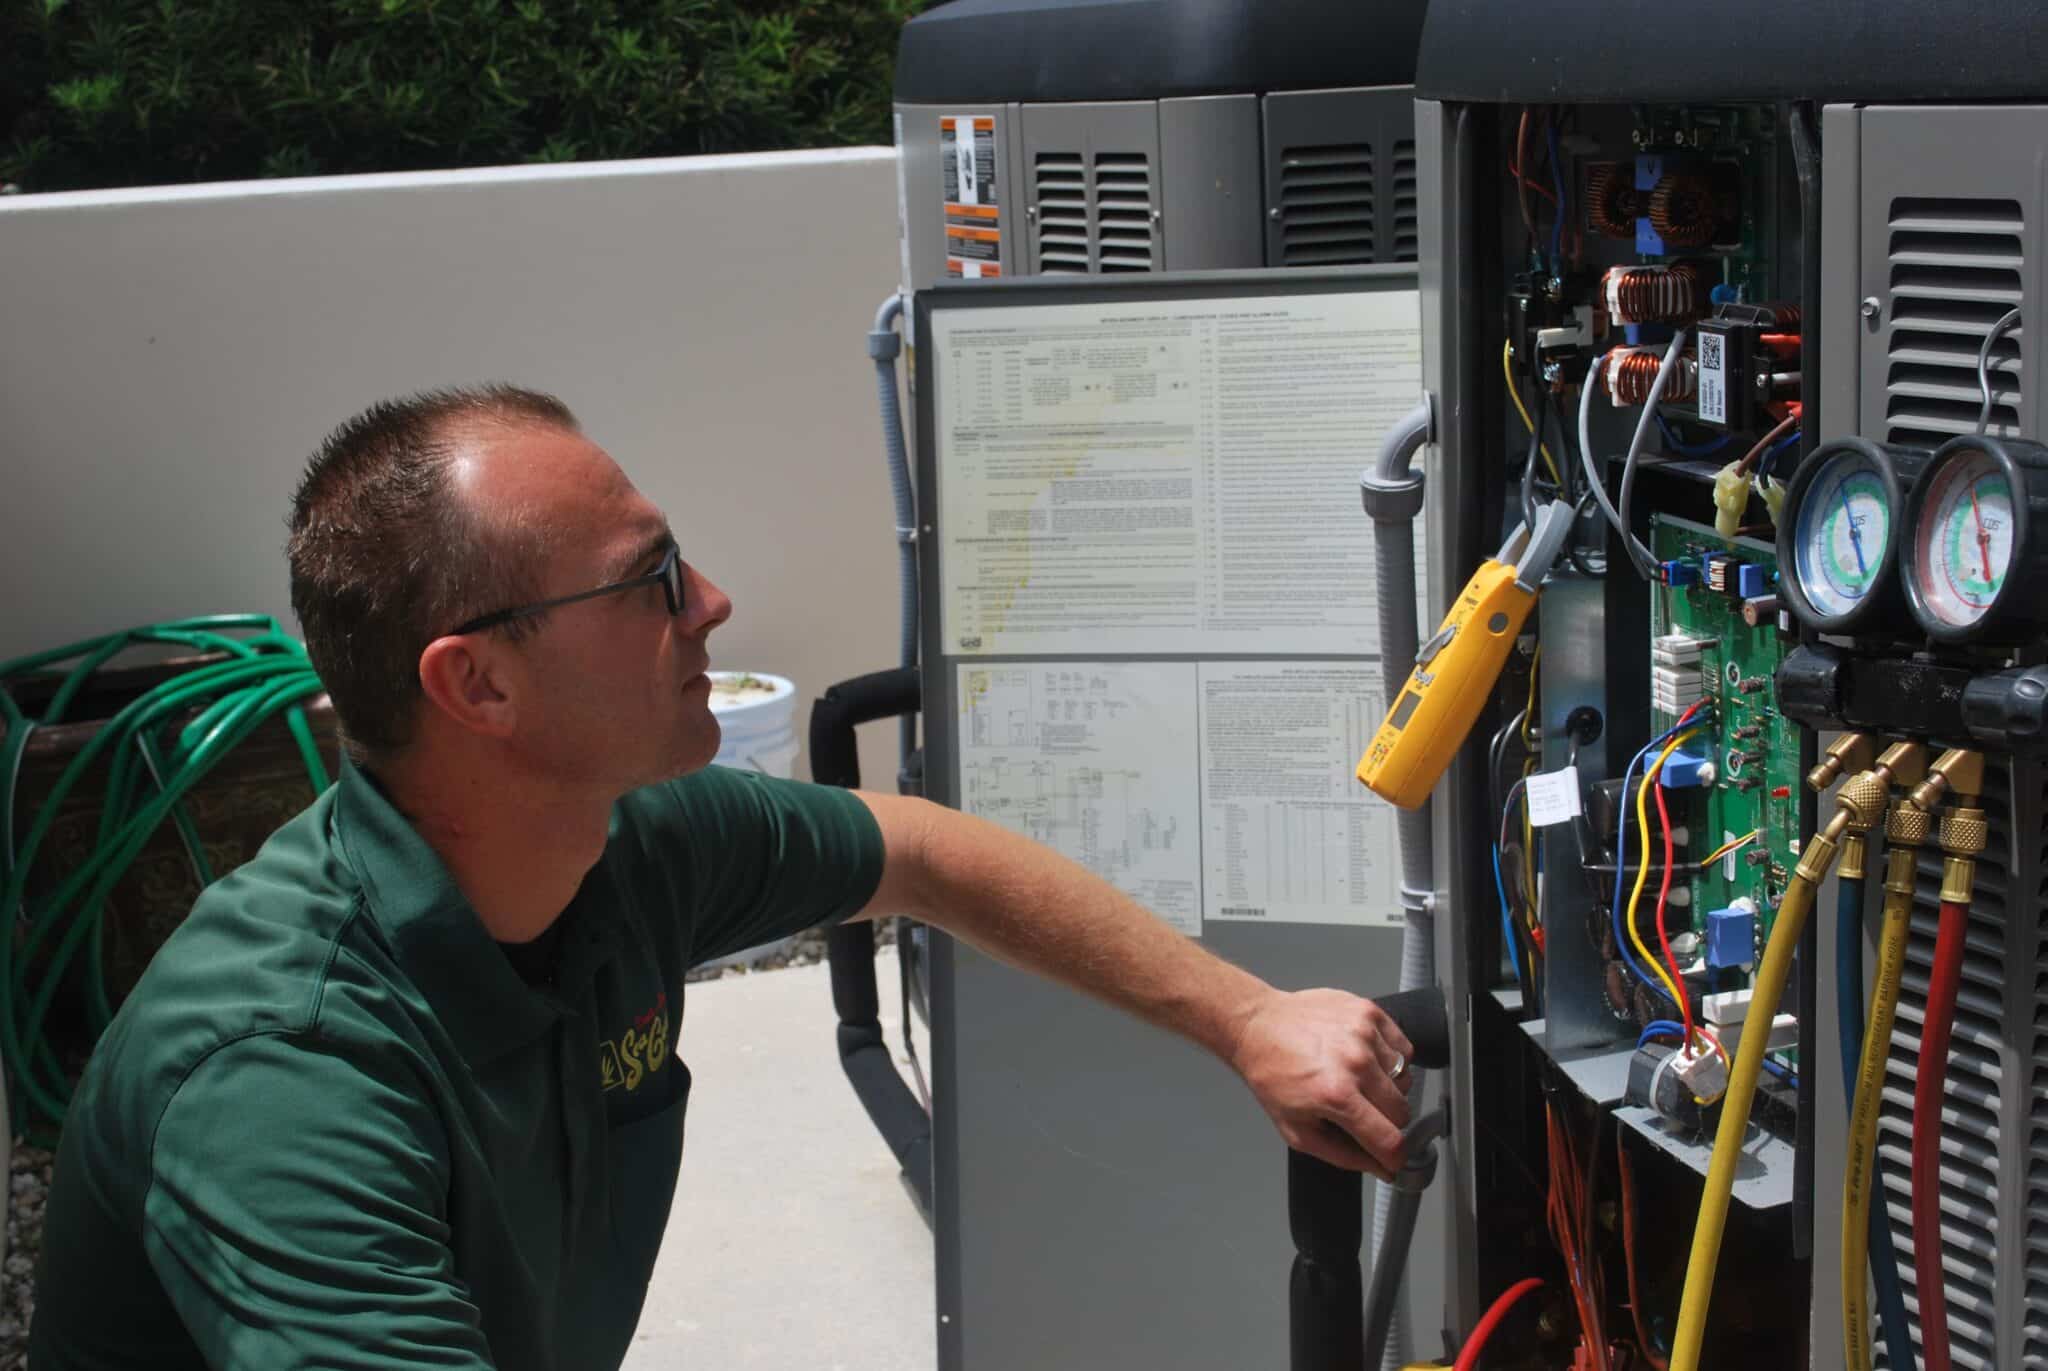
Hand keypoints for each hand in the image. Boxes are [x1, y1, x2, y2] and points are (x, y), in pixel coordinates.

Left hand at [1230, 988, 1416, 1179]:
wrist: (1257, 1027)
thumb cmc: (1272, 1075)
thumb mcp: (1298, 1131)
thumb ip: (1345, 1156)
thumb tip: (1382, 1168)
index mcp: (1337, 1095)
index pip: (1391, 1140)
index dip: (1394, 1157)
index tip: (1391, 1157)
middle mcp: (1355, 1063)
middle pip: (1402, 1111)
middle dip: (1386, 1121)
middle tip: (1361, 1112)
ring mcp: (1364, 1034)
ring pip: (1406, 1080)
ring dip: (1388, 1088)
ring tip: (1358, 1080)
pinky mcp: (1369, 1013)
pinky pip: (1404, 1049)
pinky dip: (1392, 1059)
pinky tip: (1367, 1059)